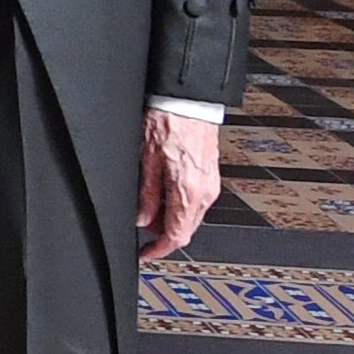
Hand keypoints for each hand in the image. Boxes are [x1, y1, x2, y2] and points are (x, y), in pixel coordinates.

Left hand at [135, 110, 221, 261]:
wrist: (189, 100)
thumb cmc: (168, 121)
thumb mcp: (146, 161)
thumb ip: (146, 195)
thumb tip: (142, 219)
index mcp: (189, 191)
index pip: (177, 236)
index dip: (158, 250)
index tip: (145, 253)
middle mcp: (205, 191)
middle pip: (186, 229)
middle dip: (163, 234)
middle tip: (142, 228)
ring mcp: (211, 183)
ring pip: (191, 215)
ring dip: (171, 218)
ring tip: (150, 206)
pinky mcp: (210, 174)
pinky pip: (196, 200)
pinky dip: (180, 204)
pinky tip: (165, 192)